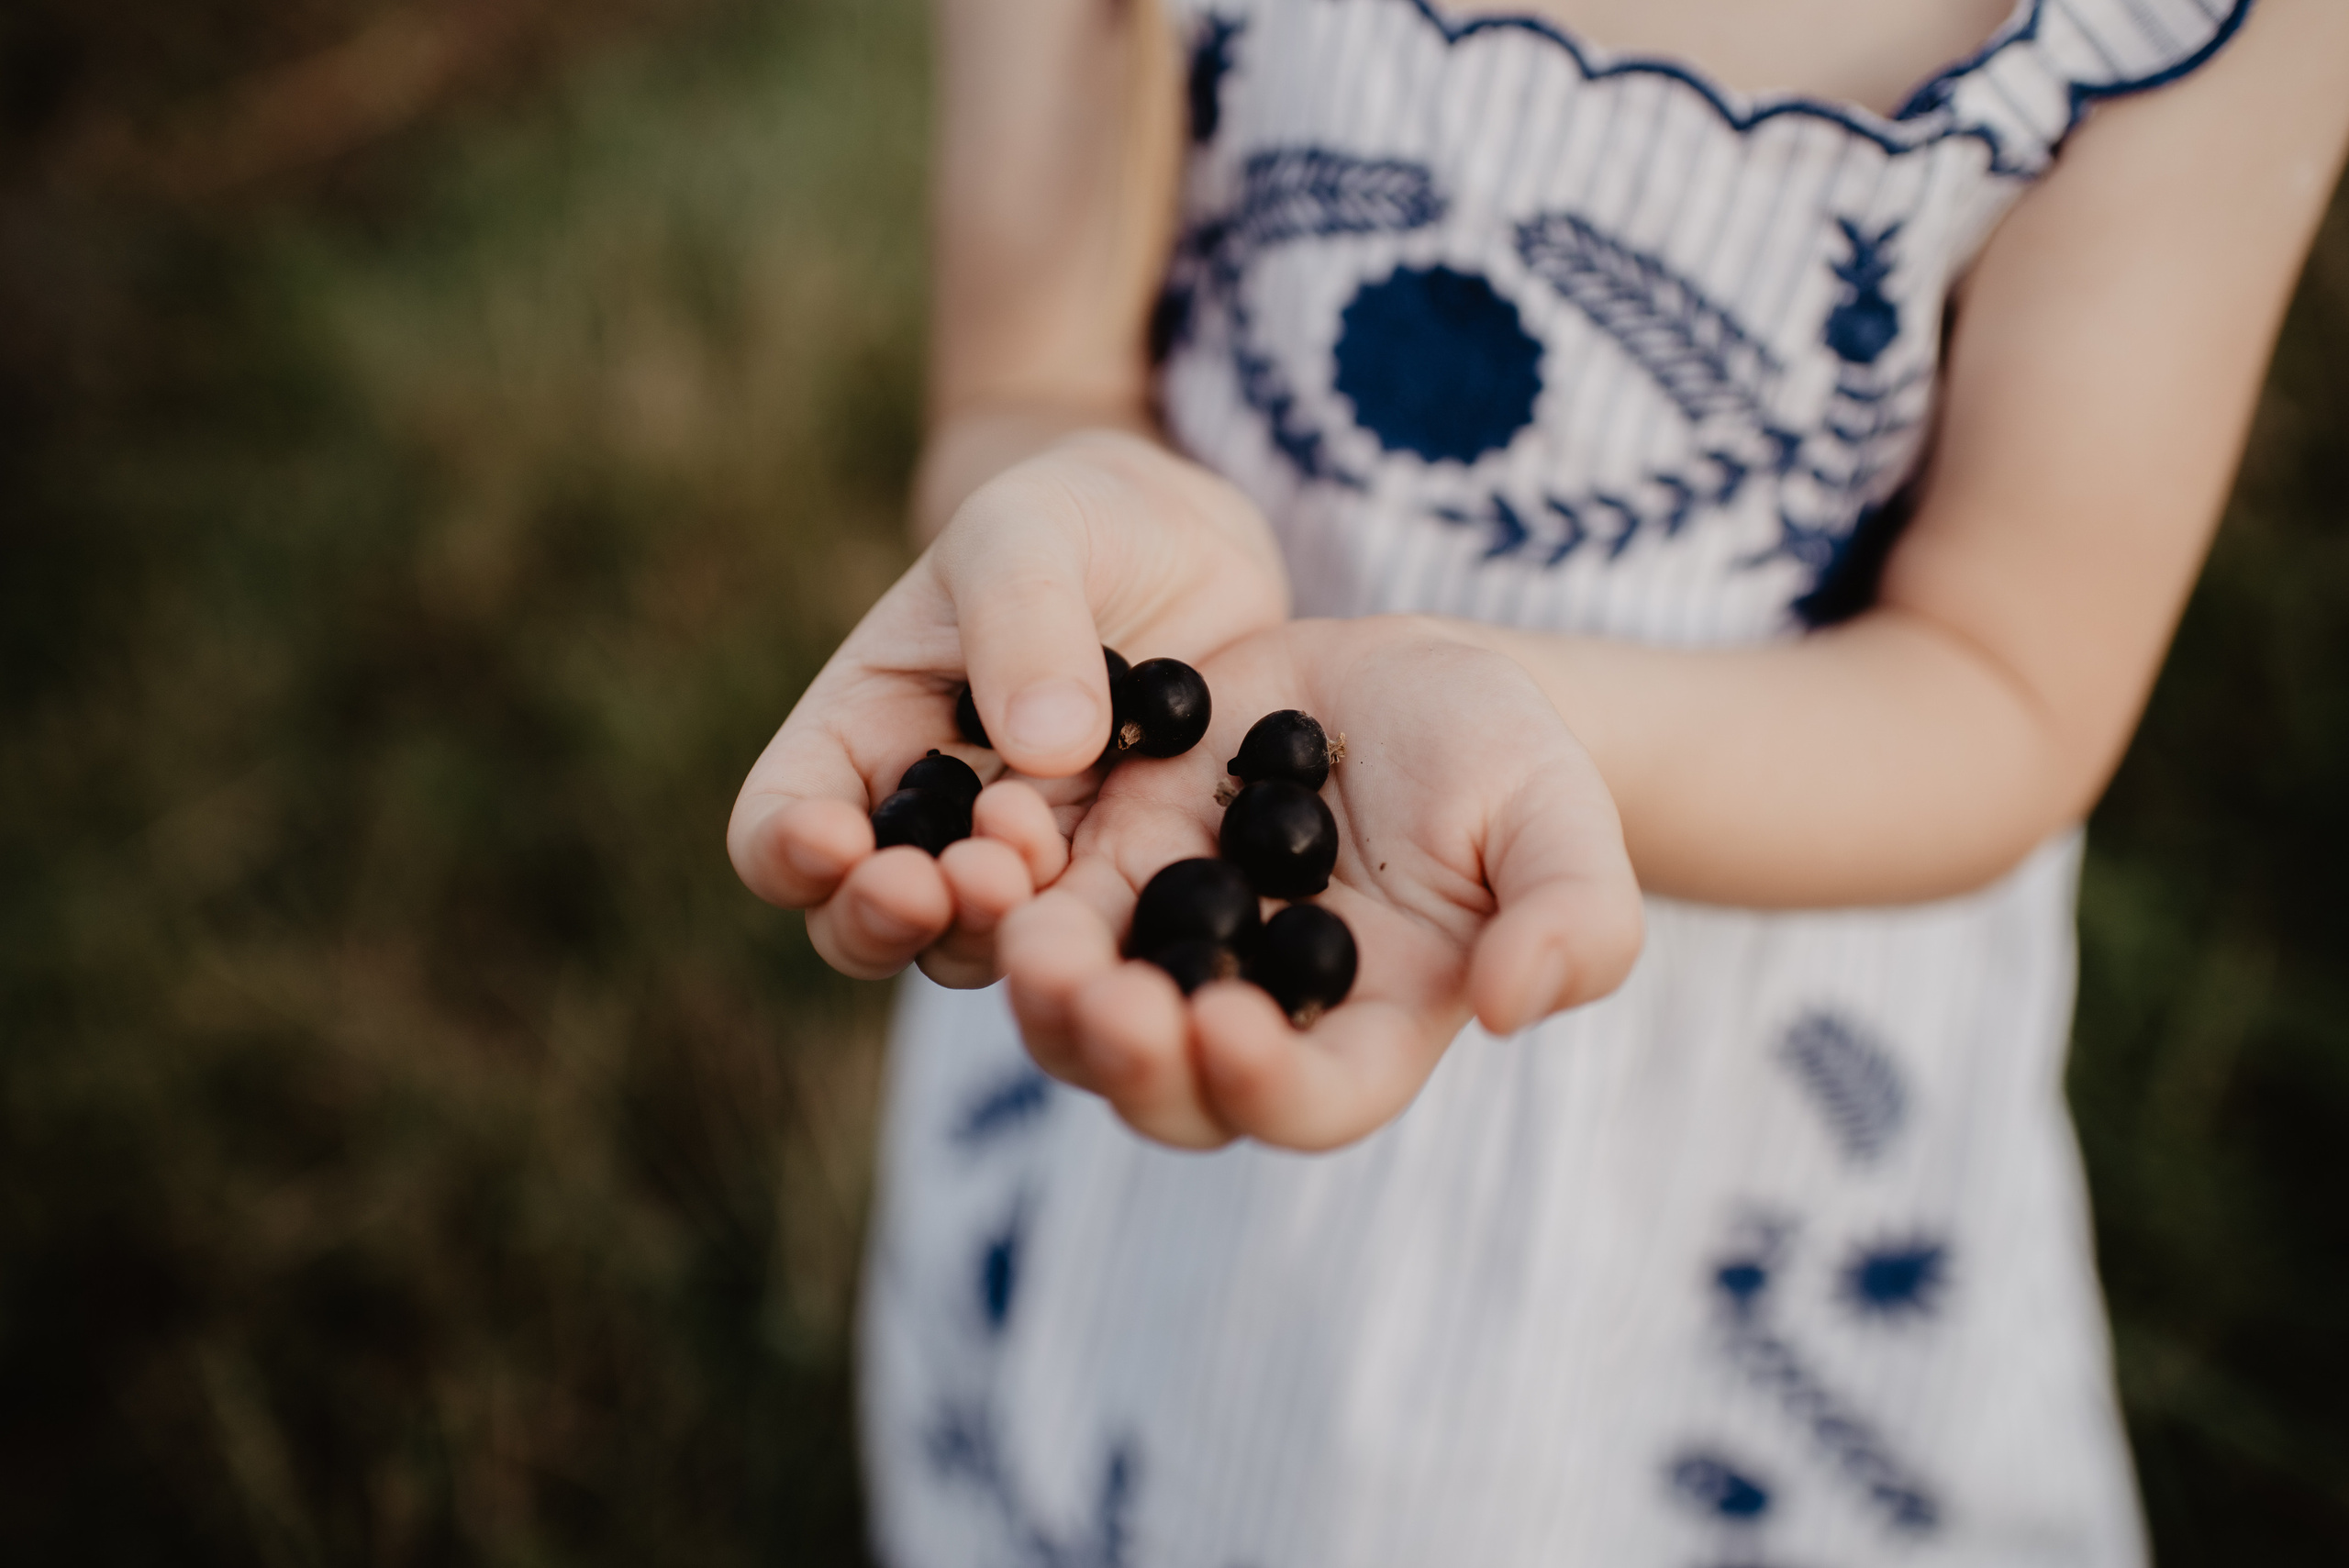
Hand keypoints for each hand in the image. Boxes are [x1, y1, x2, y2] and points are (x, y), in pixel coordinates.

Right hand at [727, 432, 1288, 984]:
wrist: (1189, 547)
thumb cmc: (1070, 523)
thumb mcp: (1028, 532)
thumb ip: (1021, 619)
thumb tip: (1045, 747)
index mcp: (859, 736)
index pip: (777, 824)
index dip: (788, 850)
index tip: (838, 839)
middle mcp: (928, 826)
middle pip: (861, 923)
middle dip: (892, 917)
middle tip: (963, 877)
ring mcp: (1024, 866)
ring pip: (977, 950)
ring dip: (998, 930)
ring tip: (1037, 866)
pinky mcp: (1115, 882)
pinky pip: (1096, 936)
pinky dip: (1103, 932)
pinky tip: (1139, 900)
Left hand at [998, 617, 1643, 1151]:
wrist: (1403, 674)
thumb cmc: (1502, 756)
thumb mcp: (1560, 816)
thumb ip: (1573, 917)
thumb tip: (1517, 1007)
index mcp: (1368, 1028)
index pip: (1313, 1101)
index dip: (1265, 1087)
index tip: (1227, 1027)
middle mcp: (1255, 1013)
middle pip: (1170, 1092)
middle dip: (1127, 1058)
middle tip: (1102, 995)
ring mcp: (1169, 947)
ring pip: (1079, 1017)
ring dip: (1044, 993)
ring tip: (1028, 933)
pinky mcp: (1105, 869)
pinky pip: (1035, 903)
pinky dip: (1006, 887)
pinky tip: (998, 830)